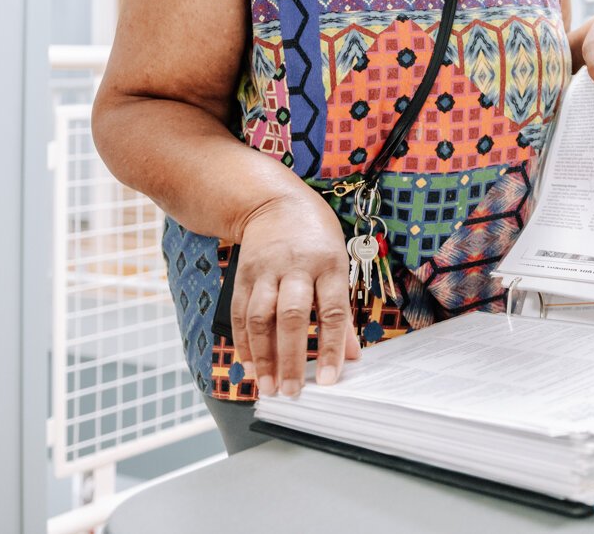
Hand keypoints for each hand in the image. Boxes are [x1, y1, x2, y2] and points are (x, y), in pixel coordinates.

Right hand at [229, 191, 359, 397]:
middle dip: (291, 357)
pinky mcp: (243, 275)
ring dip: (263, 356)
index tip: (329, 378)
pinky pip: (240, 313)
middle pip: (292, 315)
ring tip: (268, 386)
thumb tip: (352, 356)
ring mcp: (266, 270)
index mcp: (329, 264)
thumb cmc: (316, 238)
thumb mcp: (338, 263)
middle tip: (291, 391)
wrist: (274, 202)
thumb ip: (341, 310)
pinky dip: (243, 342)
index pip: (333, 311)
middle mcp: (296, 266)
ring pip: (260, 317)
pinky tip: (250, 365)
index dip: (331, 347)